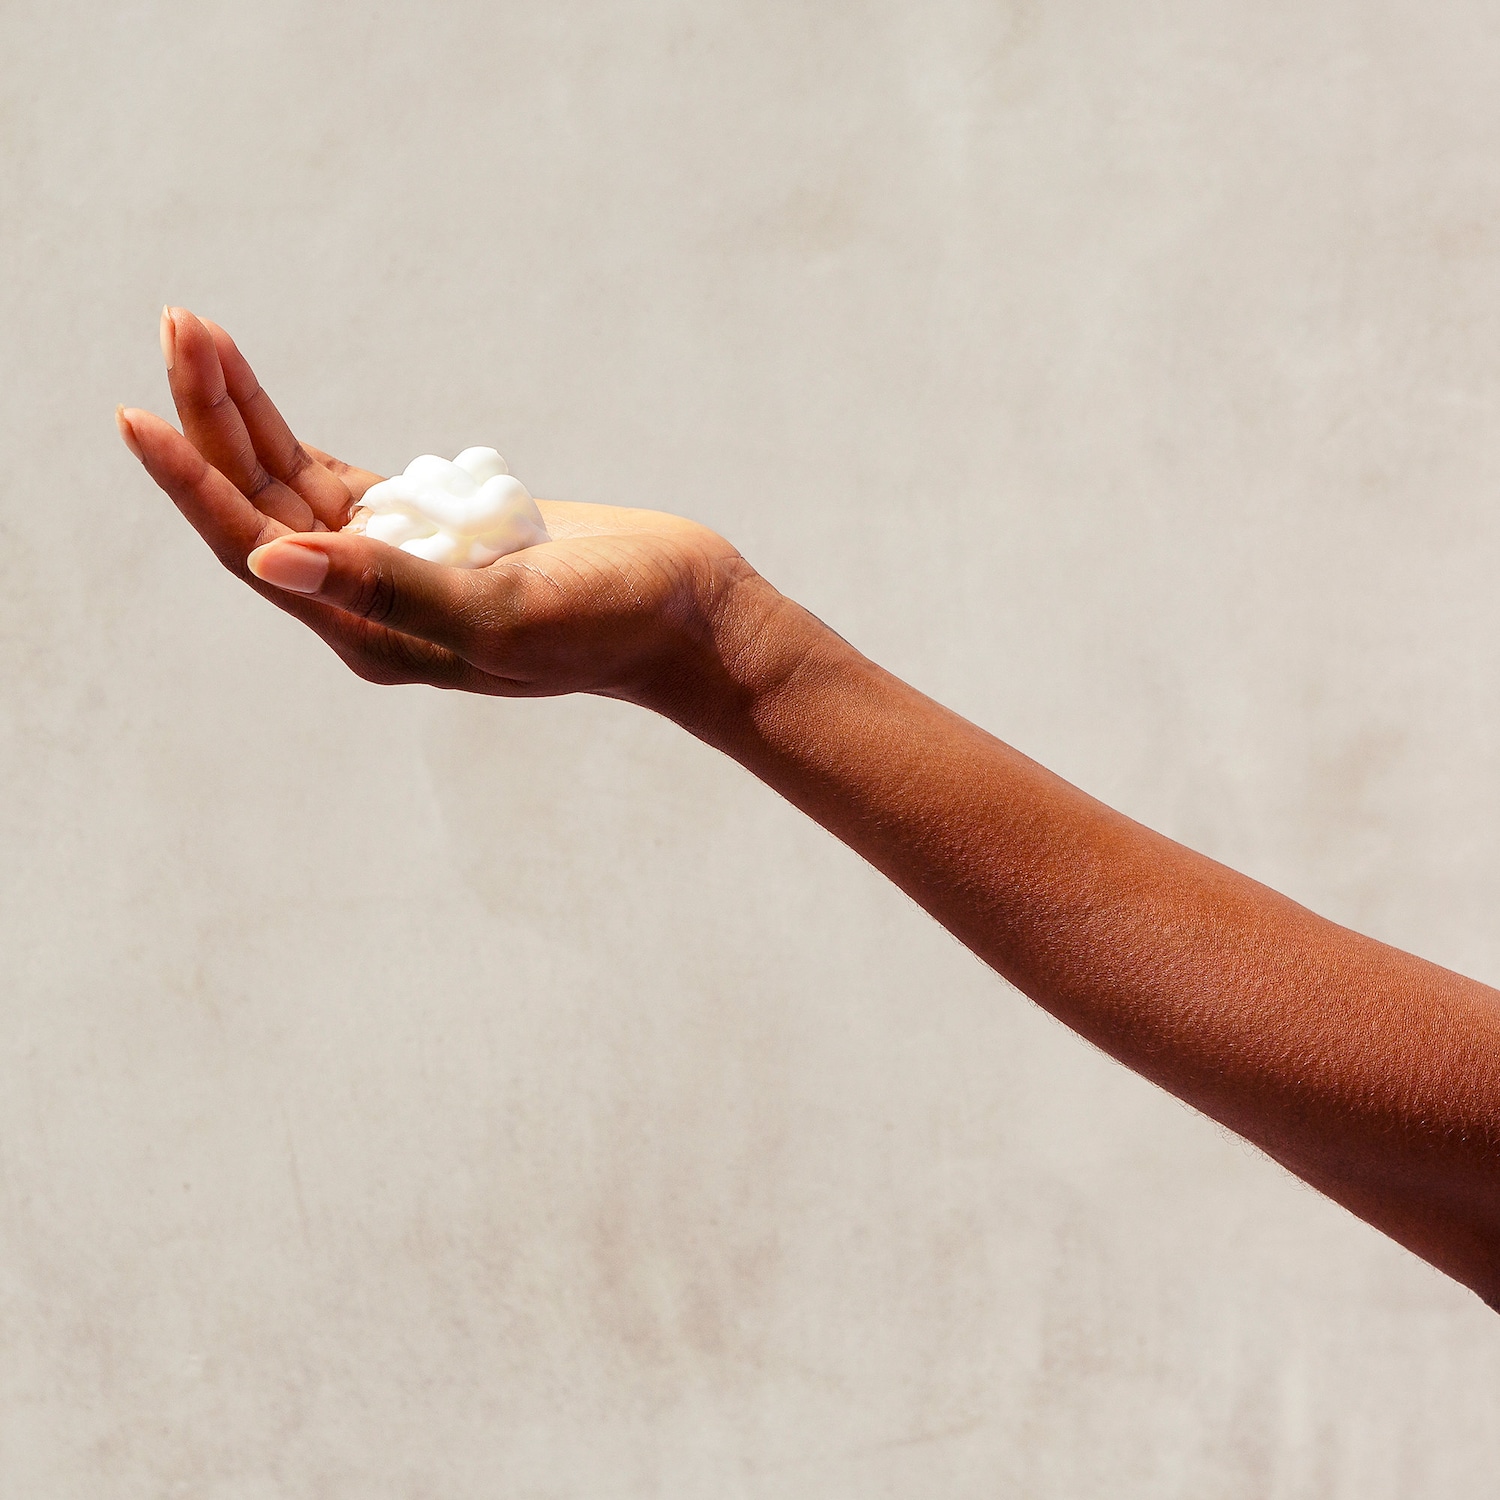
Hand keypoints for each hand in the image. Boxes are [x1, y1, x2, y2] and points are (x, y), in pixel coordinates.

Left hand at [117, 308, 773, 710]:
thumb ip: (392, 589)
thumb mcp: (502, 610)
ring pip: (288, 484)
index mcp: (373, 634)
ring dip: (240, 411)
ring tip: (197, 329)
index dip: (196, 485)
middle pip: (260, 506)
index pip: (257, 552)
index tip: (136, 412)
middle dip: (210, 420)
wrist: (685, 611)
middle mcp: (368, 603)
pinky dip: (291, 427)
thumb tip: (269, 562)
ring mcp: (394, 564)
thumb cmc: (608, 621)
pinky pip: (333, 476)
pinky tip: (253, 386)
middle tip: (178, 324)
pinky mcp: (425, 530)